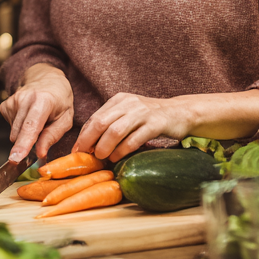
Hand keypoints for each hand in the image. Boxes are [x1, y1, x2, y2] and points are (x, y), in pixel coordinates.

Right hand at [0, 63, 73, 162]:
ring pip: (14, 133)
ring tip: (37, 121)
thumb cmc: (60, 100)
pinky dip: (19, 128)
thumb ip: (52, 136)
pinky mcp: (5, 105)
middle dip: (28, 143)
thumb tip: (40, 153)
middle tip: (42, 132)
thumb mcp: (65, 119)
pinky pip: (10, 127)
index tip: (16, 158)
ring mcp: (12, 101)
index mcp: (43, 101)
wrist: (46, 79)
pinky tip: (27, 117)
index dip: (24, 144)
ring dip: (25, 134)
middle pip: (19, 133)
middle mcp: (24, 99)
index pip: (31, 126)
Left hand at [73, 92, 192, 161]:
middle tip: (85, 156)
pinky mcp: (155, 124)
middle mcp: (128, 103)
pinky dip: (122, 151)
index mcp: (119, 100)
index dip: (84, 135)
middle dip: (89, 141)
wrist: (181, 112)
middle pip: (100, 122)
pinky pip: (133, 139)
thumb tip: (89, 143)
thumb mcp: (129, 114)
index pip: (95, 117)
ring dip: (104, 147)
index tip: (77, 150)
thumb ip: (112, 123)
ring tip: (101, 157)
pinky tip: (117, 157)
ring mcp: (142, 113)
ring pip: (115, 131)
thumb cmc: (151, 117)